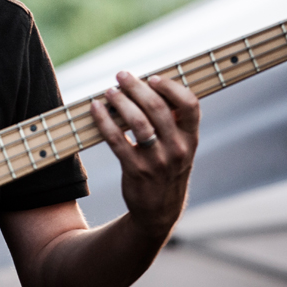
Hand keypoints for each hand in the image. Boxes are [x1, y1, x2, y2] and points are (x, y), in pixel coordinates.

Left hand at [91, 71, 199, 240]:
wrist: (159, 211)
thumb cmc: (167, 170)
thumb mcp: (181, 149)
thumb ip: (174, 123)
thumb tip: (151, 87)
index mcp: (191, 140)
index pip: (190, 106)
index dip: (171, 87)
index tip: (153, 77)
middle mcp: (177, 149)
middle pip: (158, 108)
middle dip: (137, 87)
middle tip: (121, 75)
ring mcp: (157, 161)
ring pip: (137, 122)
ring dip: (120, 102)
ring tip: (109, 91)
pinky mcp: (135, 169)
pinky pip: (116, 139)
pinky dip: (104, 120)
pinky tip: (96, 108)